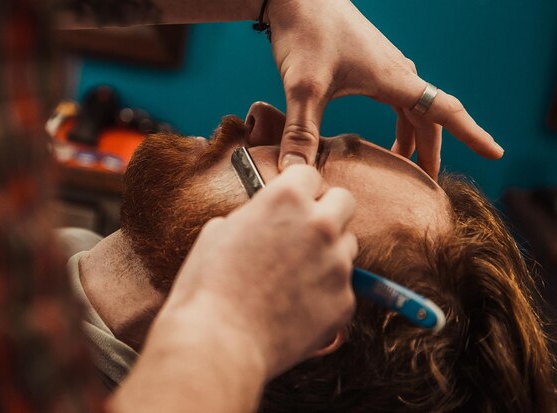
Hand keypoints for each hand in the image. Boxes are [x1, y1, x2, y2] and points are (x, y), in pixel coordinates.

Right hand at [158, 165, 357, 377]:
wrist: (219, 343)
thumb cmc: (209, 286)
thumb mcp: (220, 232)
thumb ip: (254, 216)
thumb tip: (264, 219)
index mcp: (286, 199)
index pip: (309, 174)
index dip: (299, 187)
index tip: (295, 200)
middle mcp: (320, 225)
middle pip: (344, 201)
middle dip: (328, 210)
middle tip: (307, 230)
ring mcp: (337, 264)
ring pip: (347, 245)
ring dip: (329, 252)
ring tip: (296, 276)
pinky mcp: (345, 301)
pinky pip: (342, 287)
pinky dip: (325, 293)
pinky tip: (297, 307)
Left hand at [267, 0, 503, 177]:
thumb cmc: (306, 34)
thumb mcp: (303, 88)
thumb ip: (301, 132)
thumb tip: (297, 173)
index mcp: (394, 79)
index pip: (446, 111)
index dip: (472, 134)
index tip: (496, 152)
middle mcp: (397, 73)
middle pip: (429, 118)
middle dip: (433, 151)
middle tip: (428, 184)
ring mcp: (384, 67)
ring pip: (413, 109)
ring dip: (415, 138)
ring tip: (404, 167)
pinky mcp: (369, 64)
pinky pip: (398, 99)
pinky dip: (401, 122)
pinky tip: (386, 136)